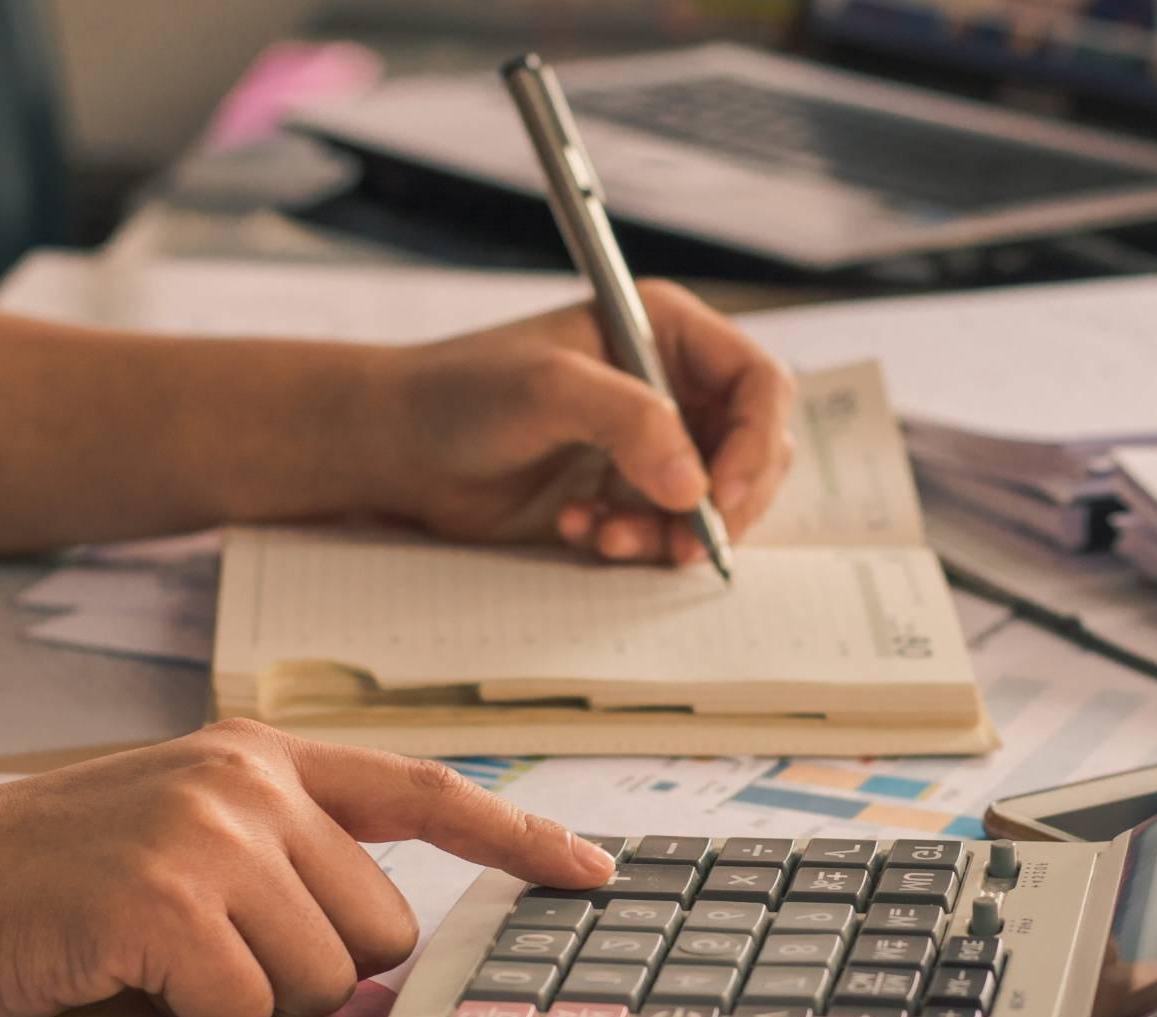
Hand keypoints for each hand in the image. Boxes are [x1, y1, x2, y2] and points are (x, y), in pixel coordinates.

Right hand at [0, 721, 614, 1016]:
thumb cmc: (56, 872)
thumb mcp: (185, 820)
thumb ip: (288, 852)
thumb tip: (382, 942)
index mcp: (263, 757)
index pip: (425, 791)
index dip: (517, 838)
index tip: (591, 872)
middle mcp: (249, 782)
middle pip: (381, 926)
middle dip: (317, 966)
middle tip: (216, 949)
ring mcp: (210, 835)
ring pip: (323, 975)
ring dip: (253, 997)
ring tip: (166, 957)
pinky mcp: (167, 900)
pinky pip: (246, 1010)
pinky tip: (135, 977)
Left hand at [370, 280, 794, 564]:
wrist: (397, 449)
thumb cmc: (461, 394)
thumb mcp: (548, 390)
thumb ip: (629, 421)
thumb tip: (695, 484)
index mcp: (666, 331)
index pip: (758, 385)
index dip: (756, 443)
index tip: (721, 497)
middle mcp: (670, 384)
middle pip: (753, 450)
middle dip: (725, 503)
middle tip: (686, 543)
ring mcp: (650, 443)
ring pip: (714, 502)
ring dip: (673, 532)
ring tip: (609, 538)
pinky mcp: (624, 493)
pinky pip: (668, 531)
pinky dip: (636, 544)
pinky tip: (579, 531)